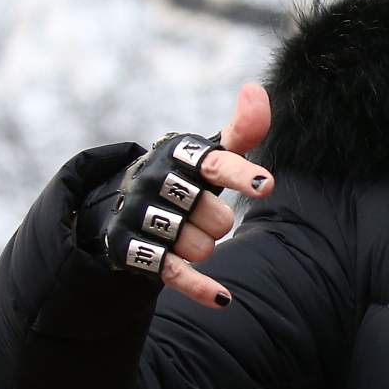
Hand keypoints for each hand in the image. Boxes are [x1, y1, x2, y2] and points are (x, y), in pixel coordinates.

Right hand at [104, 83, 273, 307]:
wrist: (121, 202)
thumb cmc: (184, 175)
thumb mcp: (210, 152)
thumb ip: (242, 129)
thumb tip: (257, 89)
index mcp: (179, 153)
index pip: (216, 163)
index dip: (241, 174)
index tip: (266, 186)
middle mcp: (154, 181)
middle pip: (216, 217)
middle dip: (218, 221)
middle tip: (202, 212)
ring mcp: (140, 216)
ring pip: (199, 246)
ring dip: (204, 246)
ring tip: (187, 232)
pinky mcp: (131, 249)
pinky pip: (173, 273)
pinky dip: (199, 287)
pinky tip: (223, 299)